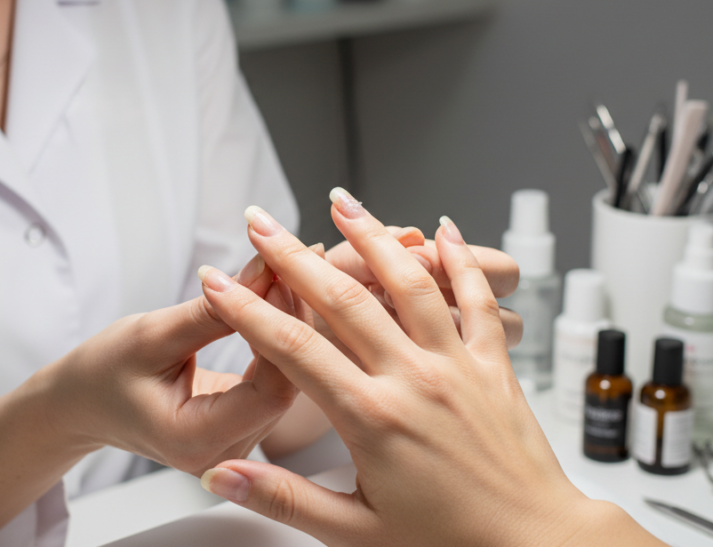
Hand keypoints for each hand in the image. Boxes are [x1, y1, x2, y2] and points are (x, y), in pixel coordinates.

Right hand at [42, 255, 297, 475]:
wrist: (81, 403)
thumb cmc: (104, 372)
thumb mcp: (151, 334)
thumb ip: (210, 312)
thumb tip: (264, 273)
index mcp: (198, 440)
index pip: (269, 388)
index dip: (283, 327)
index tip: (281, 273)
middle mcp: (227, 453)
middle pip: (288, 382)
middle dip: (296, 315)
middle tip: (304, 256)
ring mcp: (240, 442)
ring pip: (290, 377)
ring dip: (294, 317)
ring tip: (302, 264)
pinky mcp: (246, 421)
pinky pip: (278, 374)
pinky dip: (283, 331)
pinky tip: (288, 291)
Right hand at [196, 192, 662, 546]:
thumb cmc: (451, 545)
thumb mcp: (355, 533)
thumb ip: (284, 498)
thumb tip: (222, 476)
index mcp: (372, 419)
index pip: (293, 349)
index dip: (247, 310)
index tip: (217, 280)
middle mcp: (414, 380)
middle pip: (342, 298)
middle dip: (293, 254)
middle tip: (261, 221)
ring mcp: (457, 365)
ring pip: (409, 283)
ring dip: (372, 236)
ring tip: (340, 201)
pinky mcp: (494, 365)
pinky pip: (477, 301)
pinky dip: (459, 261)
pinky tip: (441, 229)